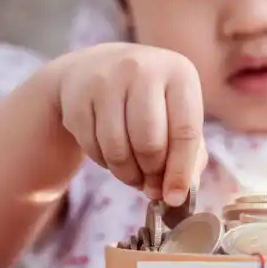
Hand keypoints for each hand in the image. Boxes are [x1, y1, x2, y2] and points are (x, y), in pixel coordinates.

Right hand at [57, 42, 206, 204]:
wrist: (94, 69)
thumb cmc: (148, 101)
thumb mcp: (176, 114)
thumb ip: (189, 154)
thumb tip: (178, 195)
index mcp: (178, 72)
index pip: (185, 132)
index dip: (181, 172)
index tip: (175, 198)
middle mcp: (142, 68)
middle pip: (150, 142)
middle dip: (152, 173)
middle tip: (151, 185)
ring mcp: (106, 78)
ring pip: (118, 148)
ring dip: (127, 173)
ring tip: (133, 174)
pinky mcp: (77, 94)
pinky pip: (92, 146)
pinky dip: (104, 162)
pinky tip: (111, 153)